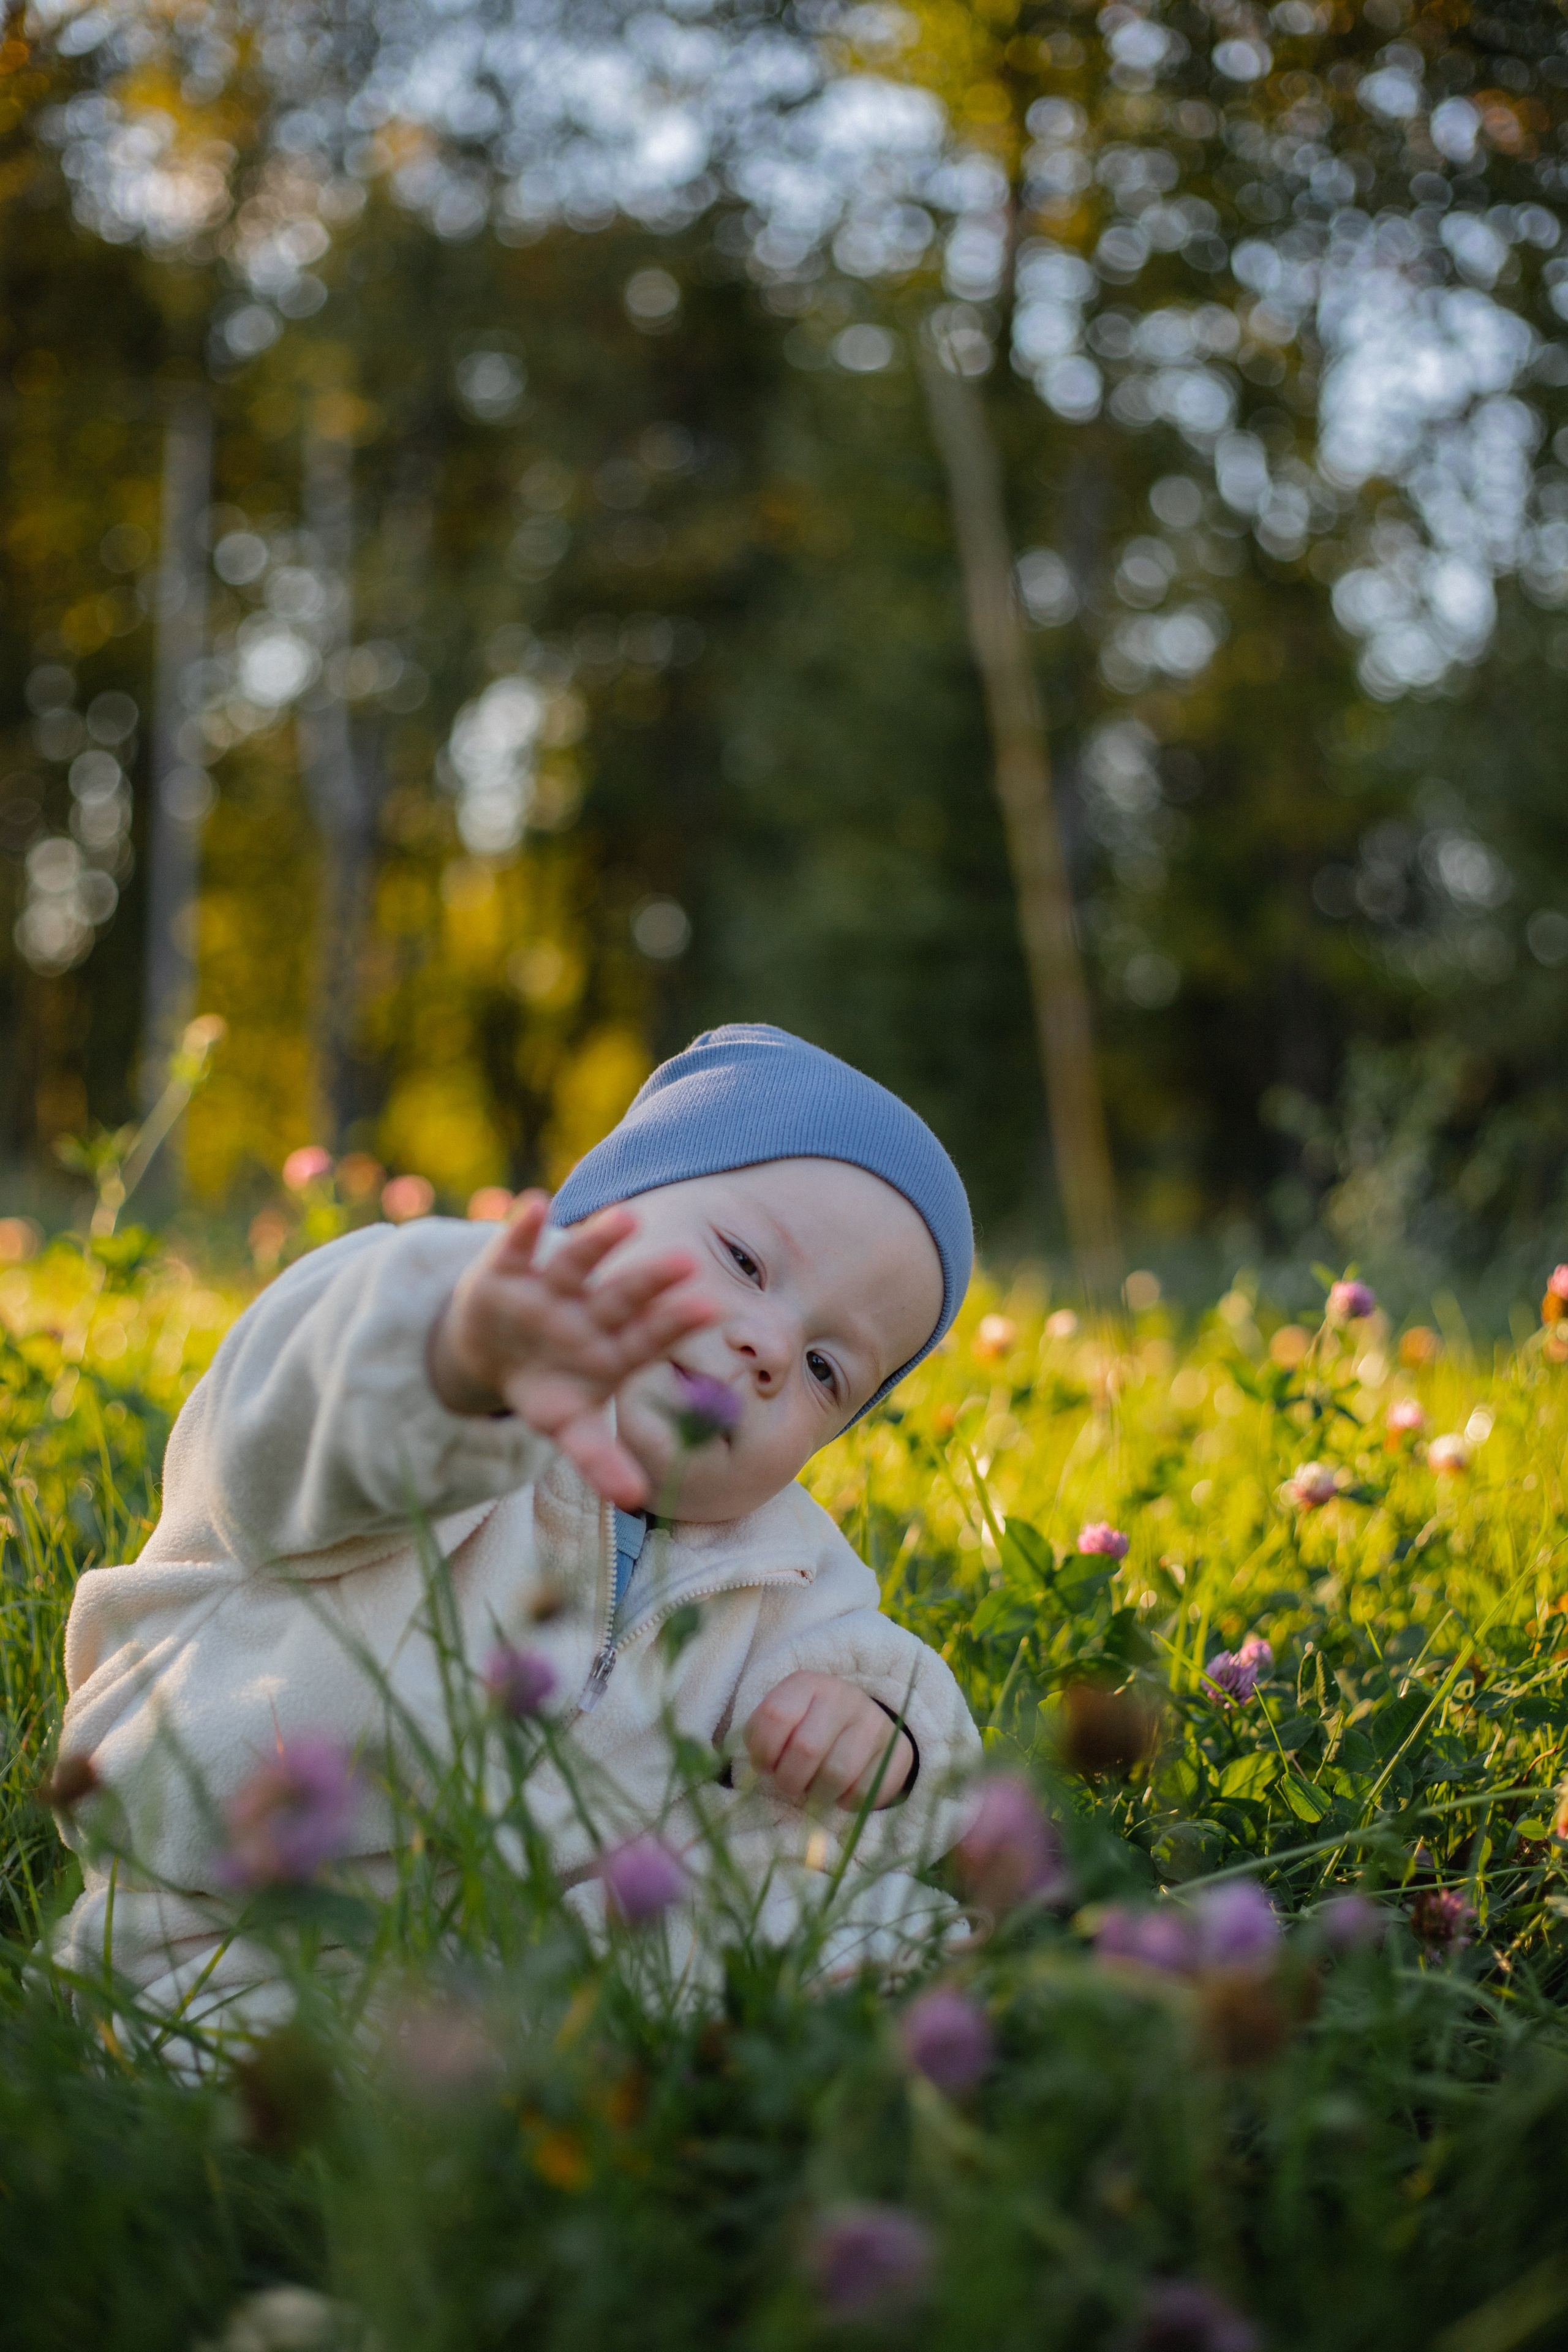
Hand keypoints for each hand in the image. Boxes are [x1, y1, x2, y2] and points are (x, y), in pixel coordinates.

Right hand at [427, 1192, 714, 1507]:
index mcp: (613, 1346)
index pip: (650, 1334)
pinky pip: (517, 1246)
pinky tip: (536, 1209)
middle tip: (687, 1263)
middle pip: (623, 1295)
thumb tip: (633, 1499)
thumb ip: (599, 1458)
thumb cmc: (548, 1385)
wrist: (492, 1349)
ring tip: (625, 1220)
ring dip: (600, 1240)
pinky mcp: (507, 1270)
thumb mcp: (570, 1423)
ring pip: (579, 1261)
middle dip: (650, 1281)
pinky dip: (524, 1229)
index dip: (674, 1322)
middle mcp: (589, 1310)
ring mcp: (549, 1287)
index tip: (710, 1306)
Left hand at [743, 1671, 912, 1810]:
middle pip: (806, 1749)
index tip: (764, 1765)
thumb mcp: (782, 1721)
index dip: (762, 1752)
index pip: (774, 1716)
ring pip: (836, 1773)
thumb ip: (761, 1739)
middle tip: (789, 1785)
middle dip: (789, 1780)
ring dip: (816, 1795)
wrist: (861, 1724)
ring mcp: (875, 1723)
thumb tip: (754, 1773)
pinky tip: (840, 1792)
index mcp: (808, 1684)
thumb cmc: (807, 1728)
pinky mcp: (898, 1752)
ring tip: (813, 1790)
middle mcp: (845, 1696)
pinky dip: (845, 1802)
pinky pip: (864, 1791)